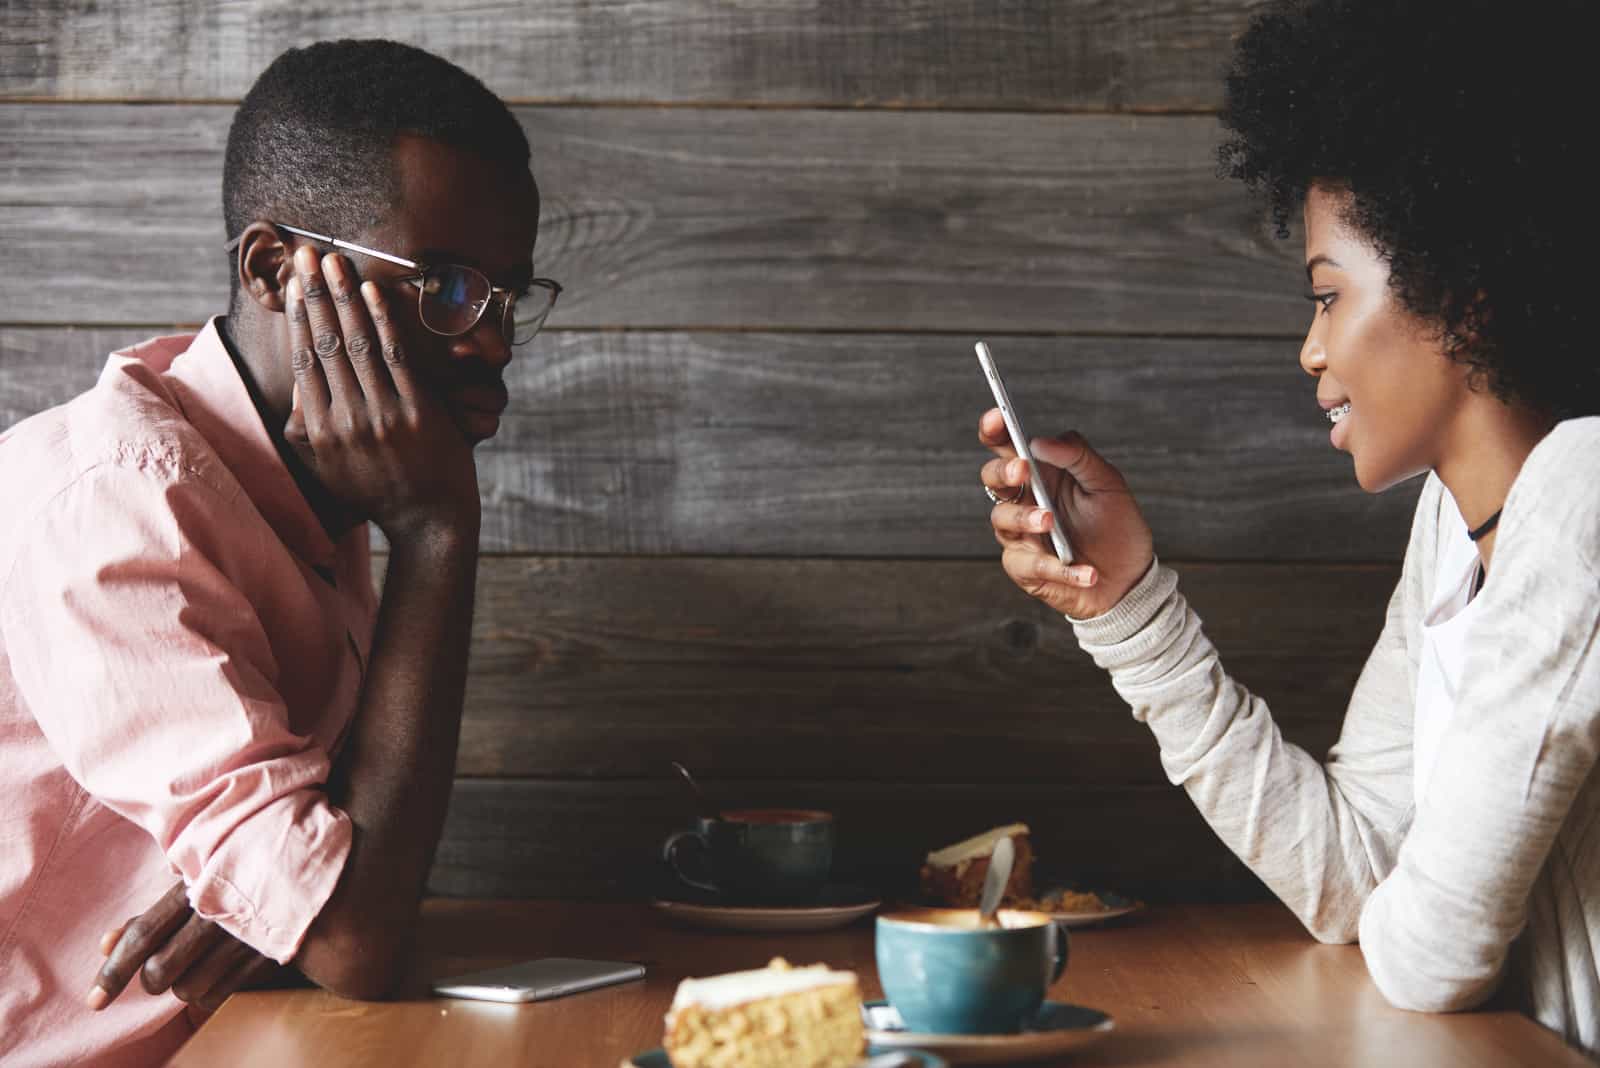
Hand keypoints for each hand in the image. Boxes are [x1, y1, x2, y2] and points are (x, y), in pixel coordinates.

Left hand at [89, 881, 282, 1014]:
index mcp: (196, 887)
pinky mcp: (265, 957)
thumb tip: (104, 945)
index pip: (143, 935)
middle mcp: (217, 914)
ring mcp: (243, 938)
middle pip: (160, 970)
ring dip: (184, 985)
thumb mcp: (195, 885)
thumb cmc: (238, 877)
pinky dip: (209, 994)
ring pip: (187, 989)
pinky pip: (217, 996)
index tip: (95, 1000)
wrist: (308, 878)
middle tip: (162, 970)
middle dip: (152, 979)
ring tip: (200, 963)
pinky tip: (219, 973)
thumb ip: (150, 916)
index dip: (114, 970)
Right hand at [283, 245, 479, 542]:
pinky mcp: (417, 413)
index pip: (303, 361)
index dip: (297, 318)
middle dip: (314, 294)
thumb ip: (305, 429)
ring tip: (335, 262)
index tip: (293, 284)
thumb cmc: (375, 490)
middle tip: (305, 254)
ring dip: (344, 298)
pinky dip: (384, 321)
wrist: (428, 520)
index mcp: (317, 432)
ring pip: (357, 344)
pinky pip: (397, 357)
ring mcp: (382, 416)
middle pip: (324, 344)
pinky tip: (374, 292)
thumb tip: (294, 389)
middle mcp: (345, 421)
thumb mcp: (326, 468)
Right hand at [979, 408, 1153, 617]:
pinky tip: (1086, 571)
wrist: (1129, 579)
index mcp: (1040, 474)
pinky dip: (1059, 568)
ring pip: (1002, 520)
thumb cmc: (1115, 527)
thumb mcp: (1107, 483)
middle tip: (1023, 470)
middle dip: (1003, 472)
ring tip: (1052, 522)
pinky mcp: (1026, 569)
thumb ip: (1078, 455)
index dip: (994, 430)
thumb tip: (1040, 441)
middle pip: (992, 479)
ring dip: (1026, 518)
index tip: (998, 417)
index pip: (1006, 446)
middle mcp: (1024, 501)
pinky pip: (1029, 565)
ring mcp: (1021, 535)